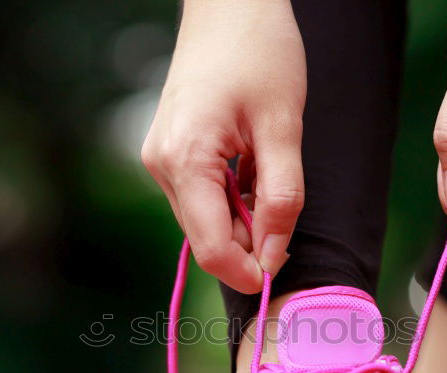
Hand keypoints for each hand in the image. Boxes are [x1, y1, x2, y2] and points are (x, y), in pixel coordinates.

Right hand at [141, 0, 305, 292]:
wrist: (230, 4)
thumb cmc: (260, 52)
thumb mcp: (283, 128)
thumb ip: (282, 198)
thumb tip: (272, 256)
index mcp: (185, 160)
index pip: (212, 249)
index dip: (247, 271)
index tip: (279, 271)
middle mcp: (162, 165)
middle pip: (206, 238)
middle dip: (248, 243)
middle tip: (286, 216)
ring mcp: (160, 159)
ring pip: (204, 220)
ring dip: (242, 217)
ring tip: (269, 173)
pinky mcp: (168, 152)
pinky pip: (201, 197)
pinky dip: (232, 198)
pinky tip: (252, 166)